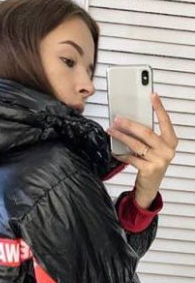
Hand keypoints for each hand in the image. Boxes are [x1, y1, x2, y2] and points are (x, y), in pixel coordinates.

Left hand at [107, 93, 177, 208]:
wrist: (150, 186)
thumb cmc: (151, 164)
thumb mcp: (155, 149)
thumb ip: (148, 138)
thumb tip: (131, 122)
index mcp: (171, 141)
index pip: (165, 121)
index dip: (159, 108)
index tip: (152, 95)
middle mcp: (167, 150)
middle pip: (146, 133)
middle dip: (130, 124)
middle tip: (117, 118)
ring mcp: (159, 160)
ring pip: (136, 145)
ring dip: (121, 137)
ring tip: (111, 131)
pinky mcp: (149, 169)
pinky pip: (131, 158)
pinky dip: (121, 154)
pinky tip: (114, 150)